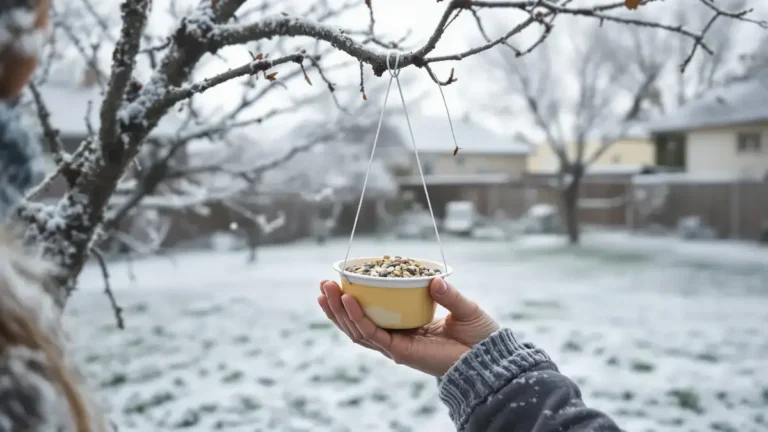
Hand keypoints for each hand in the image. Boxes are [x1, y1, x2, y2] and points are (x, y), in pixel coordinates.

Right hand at [317, 278, 499, 376]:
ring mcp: (395, 345)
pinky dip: (358, 318)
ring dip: (339, 311)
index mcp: (405, 326)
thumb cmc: (478, 335)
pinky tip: (349, 301)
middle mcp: (396, 337)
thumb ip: (448, 293)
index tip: (340, 279)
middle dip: (336, 305)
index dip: (352, 300)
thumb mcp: (462, 306)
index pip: (371, 313)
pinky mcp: (398, 351)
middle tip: (323, 283)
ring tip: (326, 290)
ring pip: (357, 329)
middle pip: (356, 323)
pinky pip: (372, 334)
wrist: (488, 357)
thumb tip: (432, 278)